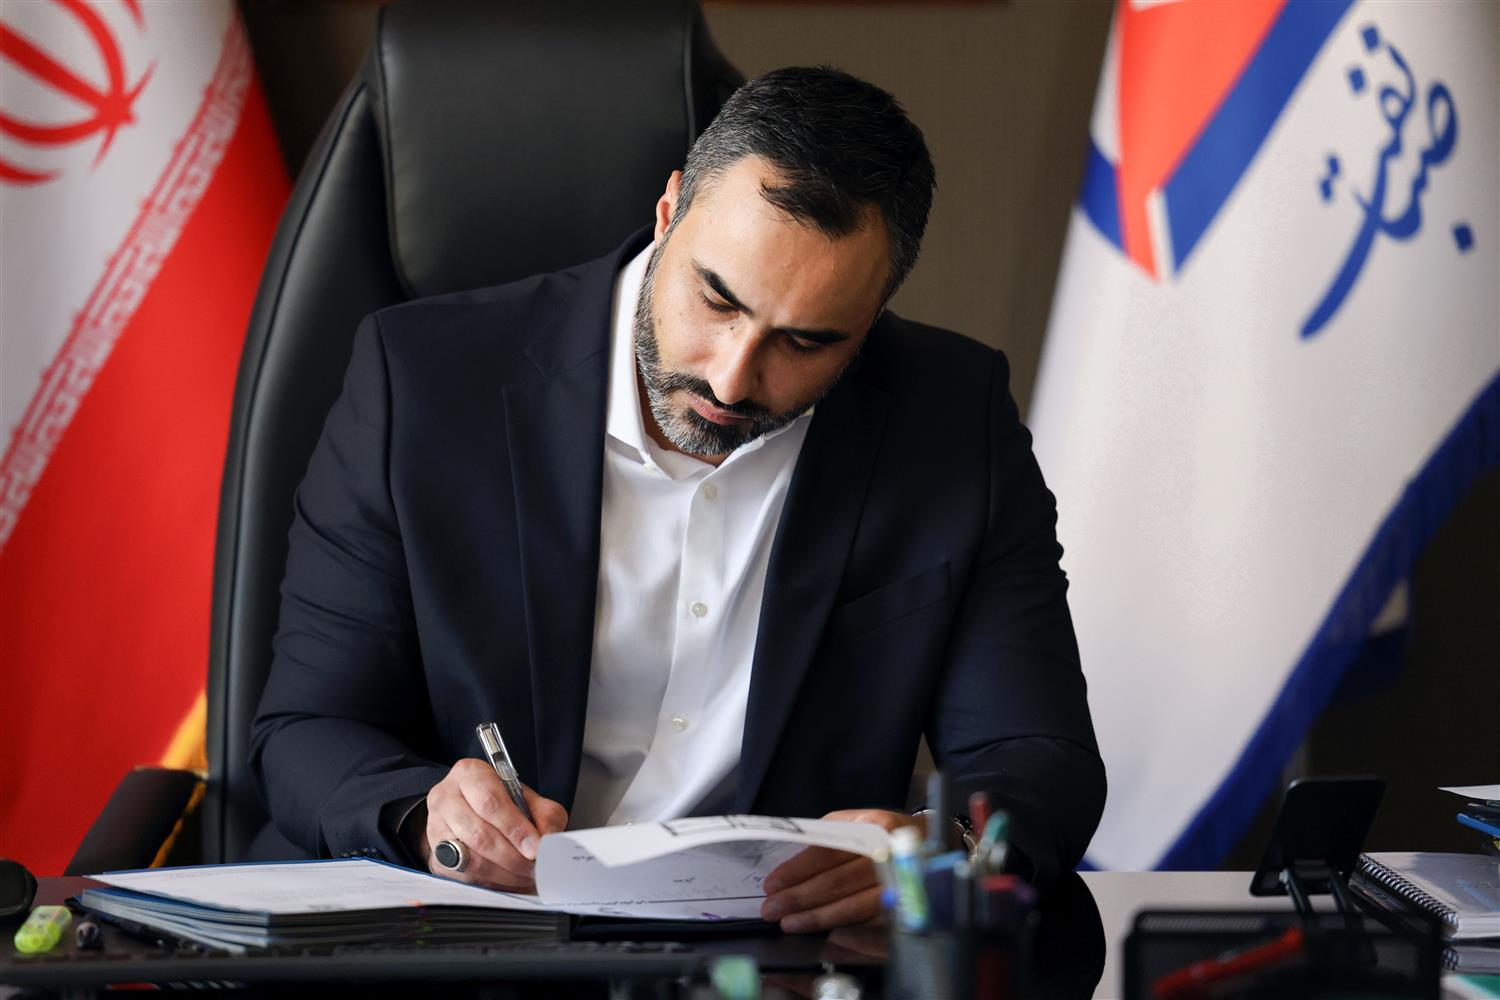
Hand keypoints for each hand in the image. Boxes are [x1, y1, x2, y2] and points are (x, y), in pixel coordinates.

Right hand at [419, 758, 567, 891]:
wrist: (468, 808)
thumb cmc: (499, 801)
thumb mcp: (526, 796)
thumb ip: (544, 814)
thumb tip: (548, 840)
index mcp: (469, 774)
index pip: (490, 802)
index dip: (515, 828)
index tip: (535, 847)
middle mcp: (445, 798)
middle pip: (480, 835)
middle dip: (513, 857)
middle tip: (535, 867)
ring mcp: (436, 829)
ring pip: (471, 860)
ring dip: (505, 874)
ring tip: (527, 876)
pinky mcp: (436, 857)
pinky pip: (465, 877)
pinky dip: (492, 883)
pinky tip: (510, 881)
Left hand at [760, 808, 923, 932]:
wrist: (931, 842)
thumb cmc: (882, 832)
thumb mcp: (857, 821)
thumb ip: (828, 837)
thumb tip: (790, 863)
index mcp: (872, 826)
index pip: (827, 850)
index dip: (797, 869)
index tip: (772, 883)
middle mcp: (888, 854)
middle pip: (838, 881)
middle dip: (800, 898)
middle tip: (772, 909)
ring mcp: (899, 882)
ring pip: (854, 905)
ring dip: (818, 917)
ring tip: (790, 924)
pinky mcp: (904, 904)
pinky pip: (869, 920)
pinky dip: (844, 927)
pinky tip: (824, 932)